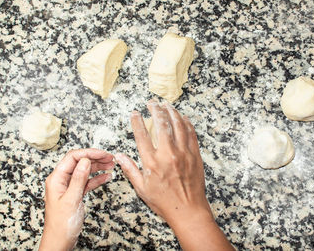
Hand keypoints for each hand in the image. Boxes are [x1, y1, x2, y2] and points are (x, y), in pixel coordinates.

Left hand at [39, 149, 113, 250]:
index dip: (88, 153)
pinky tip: (106, 177)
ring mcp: (69, 186)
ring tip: (111, 165)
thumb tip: (85, 160)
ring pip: (85, 171)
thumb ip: (78, 179)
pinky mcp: (75, 193)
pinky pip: (87, 181)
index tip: (102, 153)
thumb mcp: (72, 199)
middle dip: (95, 158)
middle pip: (79, 162)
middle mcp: (62, 180)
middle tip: (110, 158)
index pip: (73, 157)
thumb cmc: (61, 225)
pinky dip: (97, 178)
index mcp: (57, 179)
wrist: (60, 241)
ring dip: (98, 167)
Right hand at [116, 100, 233, 250]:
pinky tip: (183, 117)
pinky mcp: (195, 155)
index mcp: (152, 162)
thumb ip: (130, 169)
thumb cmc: (164, 202)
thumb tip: (118, 157)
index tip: (135, 113)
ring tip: (166, 104)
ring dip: (172, 112)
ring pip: (178, 125)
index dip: (137, 121)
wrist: (189, 210)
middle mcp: (168, 154)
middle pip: (161, 124)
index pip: (142, 135)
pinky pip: (191, 133)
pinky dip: (187, 123)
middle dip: (155, 110)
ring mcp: (184, 153)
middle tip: (152, 103)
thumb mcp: (142, 188)